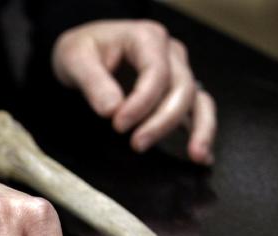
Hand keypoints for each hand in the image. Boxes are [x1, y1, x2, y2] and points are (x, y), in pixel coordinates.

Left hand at [52, 19, 215, 164]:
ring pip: (197, 100)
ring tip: (196, 155)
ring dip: (199, 129)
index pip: (156, 71)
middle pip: (181, 88)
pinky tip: (202, 156)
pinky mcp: (175, 92)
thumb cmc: (83, 50)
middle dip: (162, 121)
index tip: (118, 124)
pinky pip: (197, 110)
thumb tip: (111, 110)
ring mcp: (177, 72)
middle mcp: (170, 53)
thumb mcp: (75, 59)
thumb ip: (93, 82)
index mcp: (147, 38)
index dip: (141, 102)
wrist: (87, 50)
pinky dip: (202, 131)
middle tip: (137, 144)